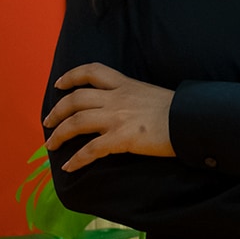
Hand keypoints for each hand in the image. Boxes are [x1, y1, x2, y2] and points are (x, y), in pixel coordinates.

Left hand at [43, 63, 175, 170]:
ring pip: (76, 122)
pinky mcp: (120, 138)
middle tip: (48, 122)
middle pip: (75, 99)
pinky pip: (90, 150)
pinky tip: (69, 167)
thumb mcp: (153, 94)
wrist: (191, 120)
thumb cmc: (179, 109)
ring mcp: (117, 118)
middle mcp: (117, 98)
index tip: (60, 84)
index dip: (71, 76)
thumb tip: (128, 108)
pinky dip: (76, 159)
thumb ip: (135, 97)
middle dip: (57, 110)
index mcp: (126, 84)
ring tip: (51, 144)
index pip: (92, 72)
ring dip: (59, 134)